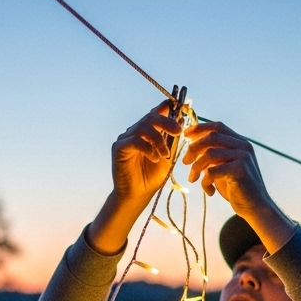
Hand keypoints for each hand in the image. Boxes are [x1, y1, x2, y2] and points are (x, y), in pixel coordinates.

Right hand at [87, 102, 181, 255]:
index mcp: (147, 132)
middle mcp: (135, 131)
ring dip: (158, 140)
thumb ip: (172, 140)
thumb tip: (181, 123)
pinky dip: (148, 148)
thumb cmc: (152, 176)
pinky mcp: (118, 147)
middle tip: (178, 131)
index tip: (182, 106)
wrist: (138, 194)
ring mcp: (125, 138)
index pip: (156, 113)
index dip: (168, 107)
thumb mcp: (168, 156)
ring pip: (143, 127)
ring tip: (165, 154)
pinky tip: (155, 158)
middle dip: (167, 122)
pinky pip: (134, 140)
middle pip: (150, 117)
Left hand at [182, 121, 269, 216]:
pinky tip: (209, 191)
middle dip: (193, 148)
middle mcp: (243, 146)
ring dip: (196, 167)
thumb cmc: (235, 188)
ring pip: (210, 154)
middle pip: (211, 137)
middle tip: (184, 162)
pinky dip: (205, 182)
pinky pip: (212, 171)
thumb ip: (212, 155)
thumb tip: (191, 144)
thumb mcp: (222, 167)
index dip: (199, 129)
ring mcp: (243, 157)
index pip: (218, 127)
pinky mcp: (240, 170)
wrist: (254, 207)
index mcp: (240, 142)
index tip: (185, 135)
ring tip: (192, 179)